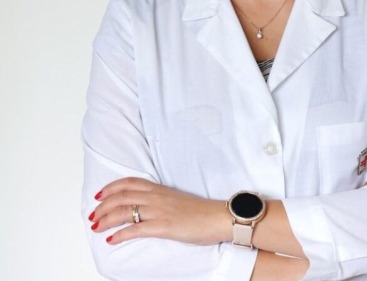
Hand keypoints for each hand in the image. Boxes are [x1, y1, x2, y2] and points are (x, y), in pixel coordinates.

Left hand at [88, 178, 229, 245]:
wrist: (218, 217)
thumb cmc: (200, 212)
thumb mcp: (177, 200)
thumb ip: (161, 201)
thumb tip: (146, 208)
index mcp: (160, 189)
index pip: (130, 183)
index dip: (111, 187)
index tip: (99, 194)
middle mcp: (157, 197)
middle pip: (122, 196)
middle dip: (103, 205)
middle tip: (92, 215)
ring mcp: (159, 211)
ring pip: (125, 211)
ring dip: (106, 219)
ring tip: (96, 227)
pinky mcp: (164, 226)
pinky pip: (136, 229)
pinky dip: (120, 234)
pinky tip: (111, 240)